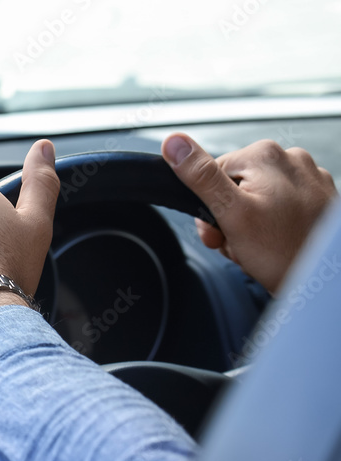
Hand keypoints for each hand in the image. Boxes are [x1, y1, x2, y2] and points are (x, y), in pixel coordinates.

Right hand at [162, 133, 337, 292]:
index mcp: (265, 155)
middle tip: (237, 243)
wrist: (324, 281)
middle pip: (234, 187)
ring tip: (258, 247)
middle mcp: (291, 160)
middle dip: (229, 219)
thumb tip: (174, 142)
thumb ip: (200, 177)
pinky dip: (271, 227)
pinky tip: (274, 244)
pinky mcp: (318, 199)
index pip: (212, 174)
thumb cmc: (285, 253)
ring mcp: (308, 179)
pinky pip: (279, 209)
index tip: (217, 231)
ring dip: (248, 226)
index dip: (207, 207)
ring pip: (256, 200)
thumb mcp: (231, 214)